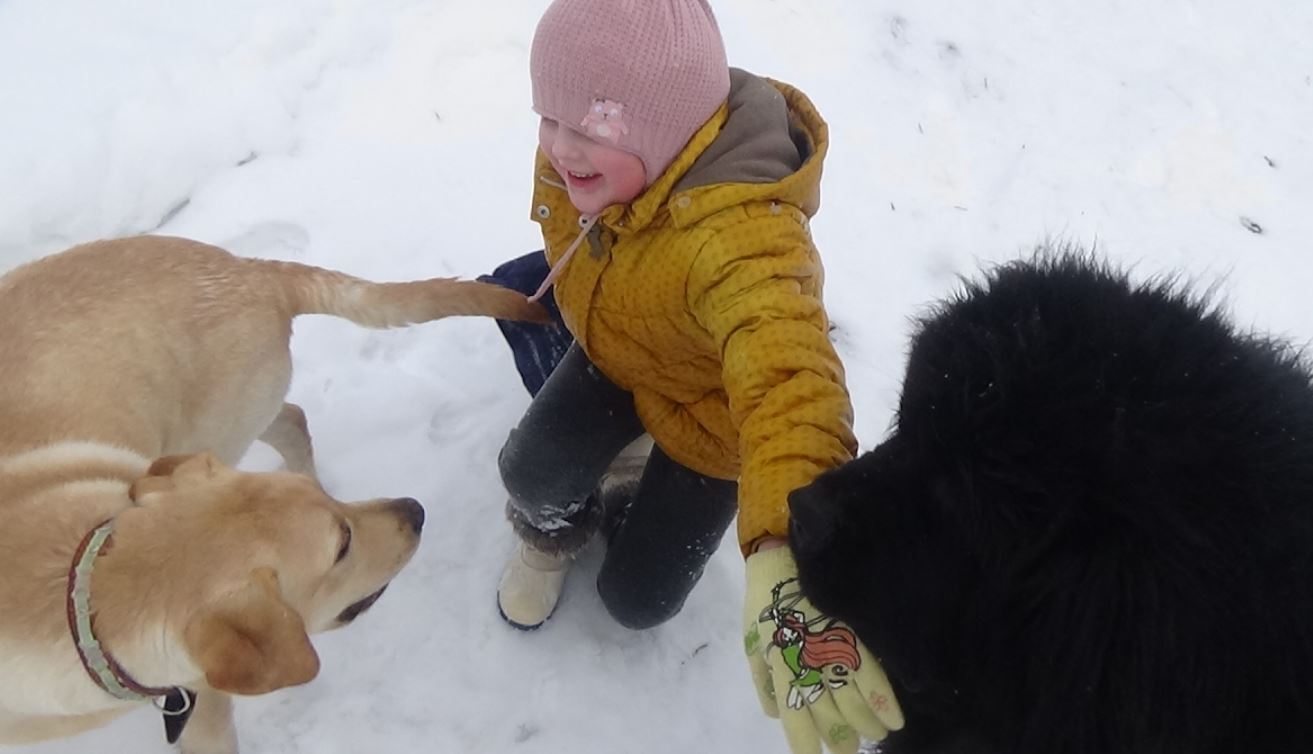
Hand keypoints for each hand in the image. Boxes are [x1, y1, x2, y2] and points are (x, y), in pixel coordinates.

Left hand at [743, 546, 902, 753]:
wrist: (781, 554)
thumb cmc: (764, 599)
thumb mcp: (751, 639)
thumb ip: (763, 678)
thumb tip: (775, 713)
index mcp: (779, 663)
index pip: (794, 713)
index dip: (806, 740)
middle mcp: (806, 660)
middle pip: (828, 711)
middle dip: (841, 736)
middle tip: (851, 750)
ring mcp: (830, 645)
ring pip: (852, 698)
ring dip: (865, 724)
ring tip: (875, 737)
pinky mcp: (850, 629)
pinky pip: (870, 670)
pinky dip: (883, 699)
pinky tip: (894, 719)